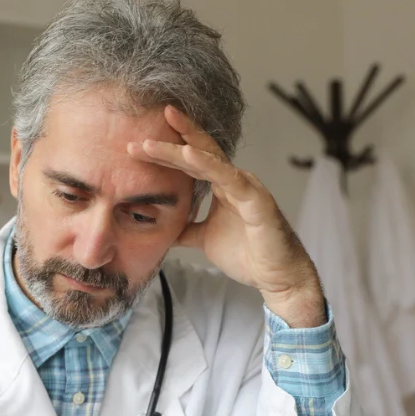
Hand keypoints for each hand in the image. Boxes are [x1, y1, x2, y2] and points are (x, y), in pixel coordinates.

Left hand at [126, 105, 325, 327]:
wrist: (276, 277)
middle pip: (197, 153)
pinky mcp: (255, 199)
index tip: (139, 145)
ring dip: (178, 150)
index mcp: (222, 187)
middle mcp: (233, 181)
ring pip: (208, 160)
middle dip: (167, 144)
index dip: (167, 152)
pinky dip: (208, 164)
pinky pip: (229, 178)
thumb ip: (186, 229)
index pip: (192, 162)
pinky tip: (187, 154)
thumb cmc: (249, 255)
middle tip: (138, 138)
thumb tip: (164, 227)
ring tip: (151, 144)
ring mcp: (245, 187)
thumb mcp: (204, 239)